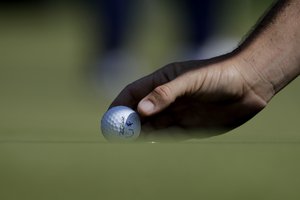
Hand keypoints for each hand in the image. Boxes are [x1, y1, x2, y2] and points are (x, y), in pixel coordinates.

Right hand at [110, 54, 268, 139]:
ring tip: (128, 140)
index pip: (133, 92)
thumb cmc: (220, 75)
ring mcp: (177, 112)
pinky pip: (167, 134)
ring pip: (151, 125)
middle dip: (127, 121)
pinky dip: (156, 138)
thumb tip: (141, 109)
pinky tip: (148, 142)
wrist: (249, 85)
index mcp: (162, 81)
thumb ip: (166, 94)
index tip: (110, 116)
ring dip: (139, 132)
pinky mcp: (188, 126)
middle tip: (116, 134)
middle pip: (140, 111)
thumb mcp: (191, 81)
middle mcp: (167, 98)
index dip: (119, 104)